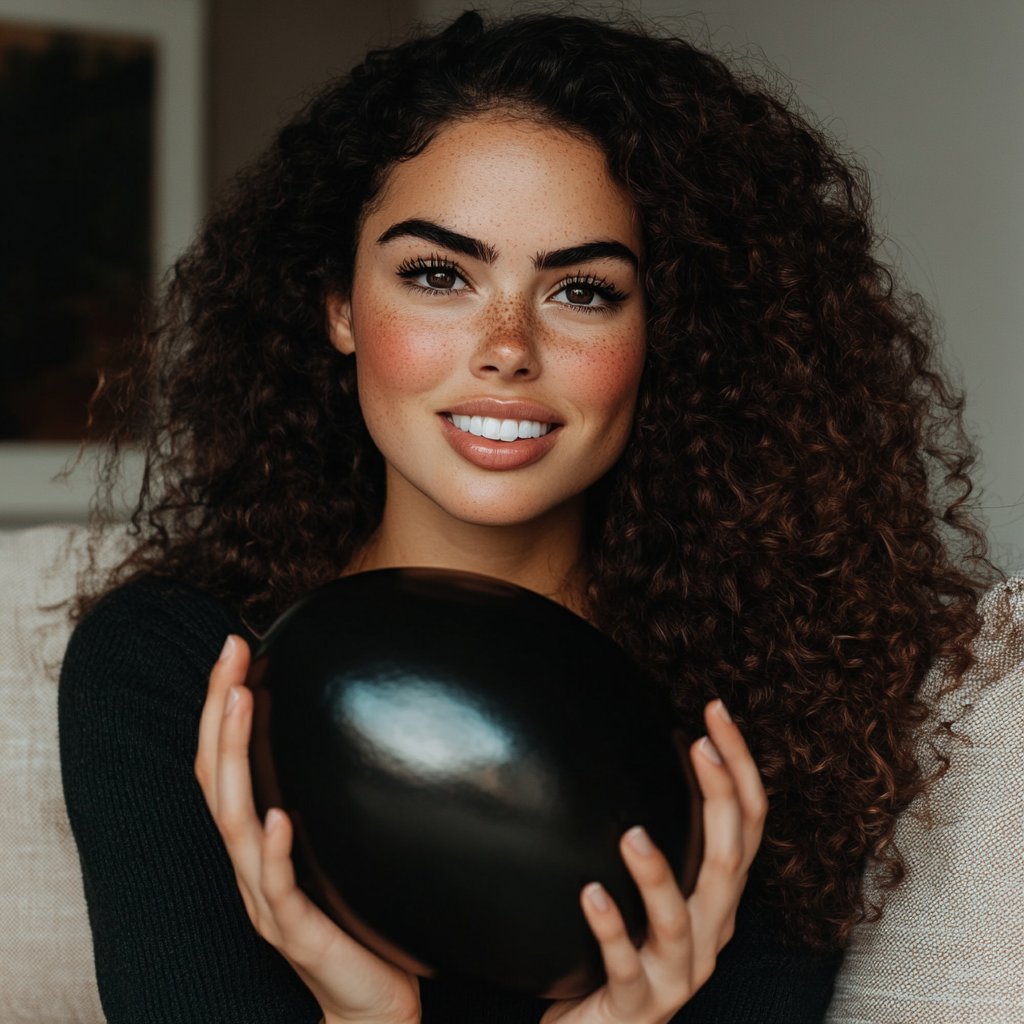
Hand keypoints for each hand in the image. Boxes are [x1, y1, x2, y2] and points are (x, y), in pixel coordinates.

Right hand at [195, 635, 420, 1023]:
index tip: (236, 649)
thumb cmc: (356, 923)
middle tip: (229, 653)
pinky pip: (276, 890)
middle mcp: (250, 867)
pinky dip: (273, 850)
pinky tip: (277, 815)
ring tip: (242, 702)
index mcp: (256, 845)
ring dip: (235, 759)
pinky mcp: (297, 934)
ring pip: (234, 824)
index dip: (222, 708)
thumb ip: (327, 803)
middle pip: (217, 780)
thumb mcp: (337, 850)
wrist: (369, 1008)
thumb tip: (354, 734)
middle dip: (220, 711)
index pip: (224, 765)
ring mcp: (267, 900)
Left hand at [540, 699, 765, 1023]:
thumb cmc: (622, 953)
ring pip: (680, 920)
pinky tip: (590, 894)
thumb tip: (634, 758)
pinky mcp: (639, 1003)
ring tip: (631, 834)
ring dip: (659, 876)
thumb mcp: (648, 893)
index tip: (715, 711)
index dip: (739, 767)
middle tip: (700, 743)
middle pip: (729, 859)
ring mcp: (677, 972)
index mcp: (716, 899)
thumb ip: (657, 840)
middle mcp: (710, 932)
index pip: (745, 824)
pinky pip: (625, 965)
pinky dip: (610, 928)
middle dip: (721, 797)